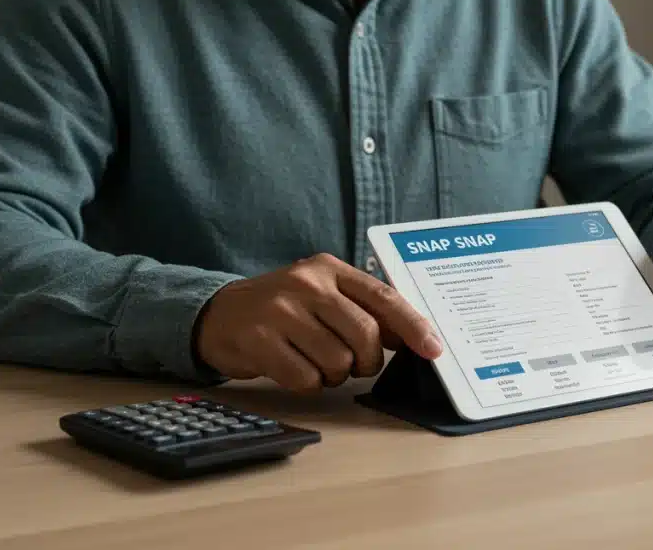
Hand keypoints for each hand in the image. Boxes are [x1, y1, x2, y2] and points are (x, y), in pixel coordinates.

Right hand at [195, 253, 442, 392]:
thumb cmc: (283, 309)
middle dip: (367, 361)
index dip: (413, 326)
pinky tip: (292, 367)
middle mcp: (306, 284)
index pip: (383, 297)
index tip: (434, 349)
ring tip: (314, 361)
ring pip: (338, 361)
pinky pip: (306, 379)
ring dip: (334, 374)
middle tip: (353, 363)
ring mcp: (280, 311)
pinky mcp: (259, 340)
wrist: (218, 314)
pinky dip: (307, 383)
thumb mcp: (322, 295)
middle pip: (365, 334)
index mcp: (329, 269)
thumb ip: (364, 310)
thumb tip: (412, 337)